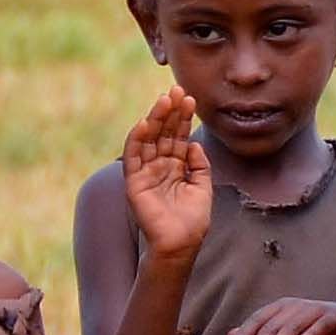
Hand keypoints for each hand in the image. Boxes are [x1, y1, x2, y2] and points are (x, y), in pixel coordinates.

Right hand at [121, 92, 211, 262]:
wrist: (182, 244)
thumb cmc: (192, 220)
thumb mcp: (202, 187)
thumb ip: (199, 165)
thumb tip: (193, 143)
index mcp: (174, 167)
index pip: (177, 136)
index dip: (182, 118)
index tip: (190, 98)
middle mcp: (158, 167)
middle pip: (163, 134)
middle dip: (170, 112)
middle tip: (177, 90)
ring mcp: (145, 173)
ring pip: (149, 140)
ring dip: (156, 119)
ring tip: (165, 100)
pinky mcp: (134, 183)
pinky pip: (133, 157)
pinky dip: (137, 140)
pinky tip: (145, 122)